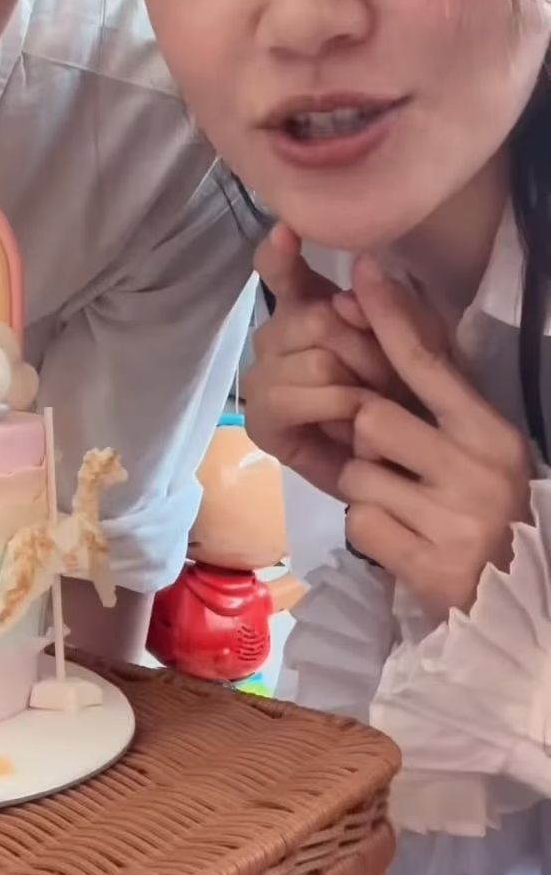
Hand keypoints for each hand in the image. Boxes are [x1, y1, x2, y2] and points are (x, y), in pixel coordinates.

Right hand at [244, 224, 397, 498]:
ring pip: (308, 358)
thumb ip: (390, 305)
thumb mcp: (419, 342)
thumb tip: (361, 264)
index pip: (281, 270)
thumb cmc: (413, 399)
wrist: (412, 468)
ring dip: (353, 383)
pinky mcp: (261, 421)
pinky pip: (291, 397)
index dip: (280, 254)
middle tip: (390, 378)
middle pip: (308, 318)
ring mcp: (263, 378)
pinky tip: (347, 422)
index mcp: (309, 308)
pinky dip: (330, 407)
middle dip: (362, 347)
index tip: (288, 233)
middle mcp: (278, 337)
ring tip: (372, 406)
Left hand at [339, 256, 533, 617]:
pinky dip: (370, 532)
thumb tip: (401, 322)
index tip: (363, 273)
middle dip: (366, 441)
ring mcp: (454, 519)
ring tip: (406, 507)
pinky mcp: (427, 564)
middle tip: (396, 466)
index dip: (391, 317)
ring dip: (367, 489)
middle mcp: (478, 469)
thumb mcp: (482, 450)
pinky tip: (404, 540)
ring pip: (358, 474)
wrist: (515, 602)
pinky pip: (359, 523)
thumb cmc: (489, 514)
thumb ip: (443, 399)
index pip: (428, 364)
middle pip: (372, 418)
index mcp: (492, 433)